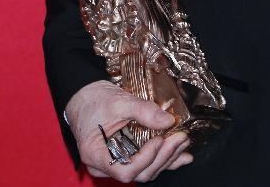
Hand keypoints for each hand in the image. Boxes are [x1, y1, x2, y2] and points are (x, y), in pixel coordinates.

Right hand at [64, 80, 193, 181]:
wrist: (86, 96)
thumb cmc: (95, 100)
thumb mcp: (119, 101)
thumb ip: (144, 111)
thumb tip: (168, 121)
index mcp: (96, 154)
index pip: (125, 170)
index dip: (146, 159)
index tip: (158, 139)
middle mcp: (105, 165)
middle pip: (139, 173)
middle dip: (163, 157)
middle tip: (179, 138)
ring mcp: (116, 161)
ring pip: (145, 171)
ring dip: (167, 158)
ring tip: (183, 142)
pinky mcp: (127, 155)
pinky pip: (146, 163)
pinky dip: (165, 159)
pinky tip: (182, 155)